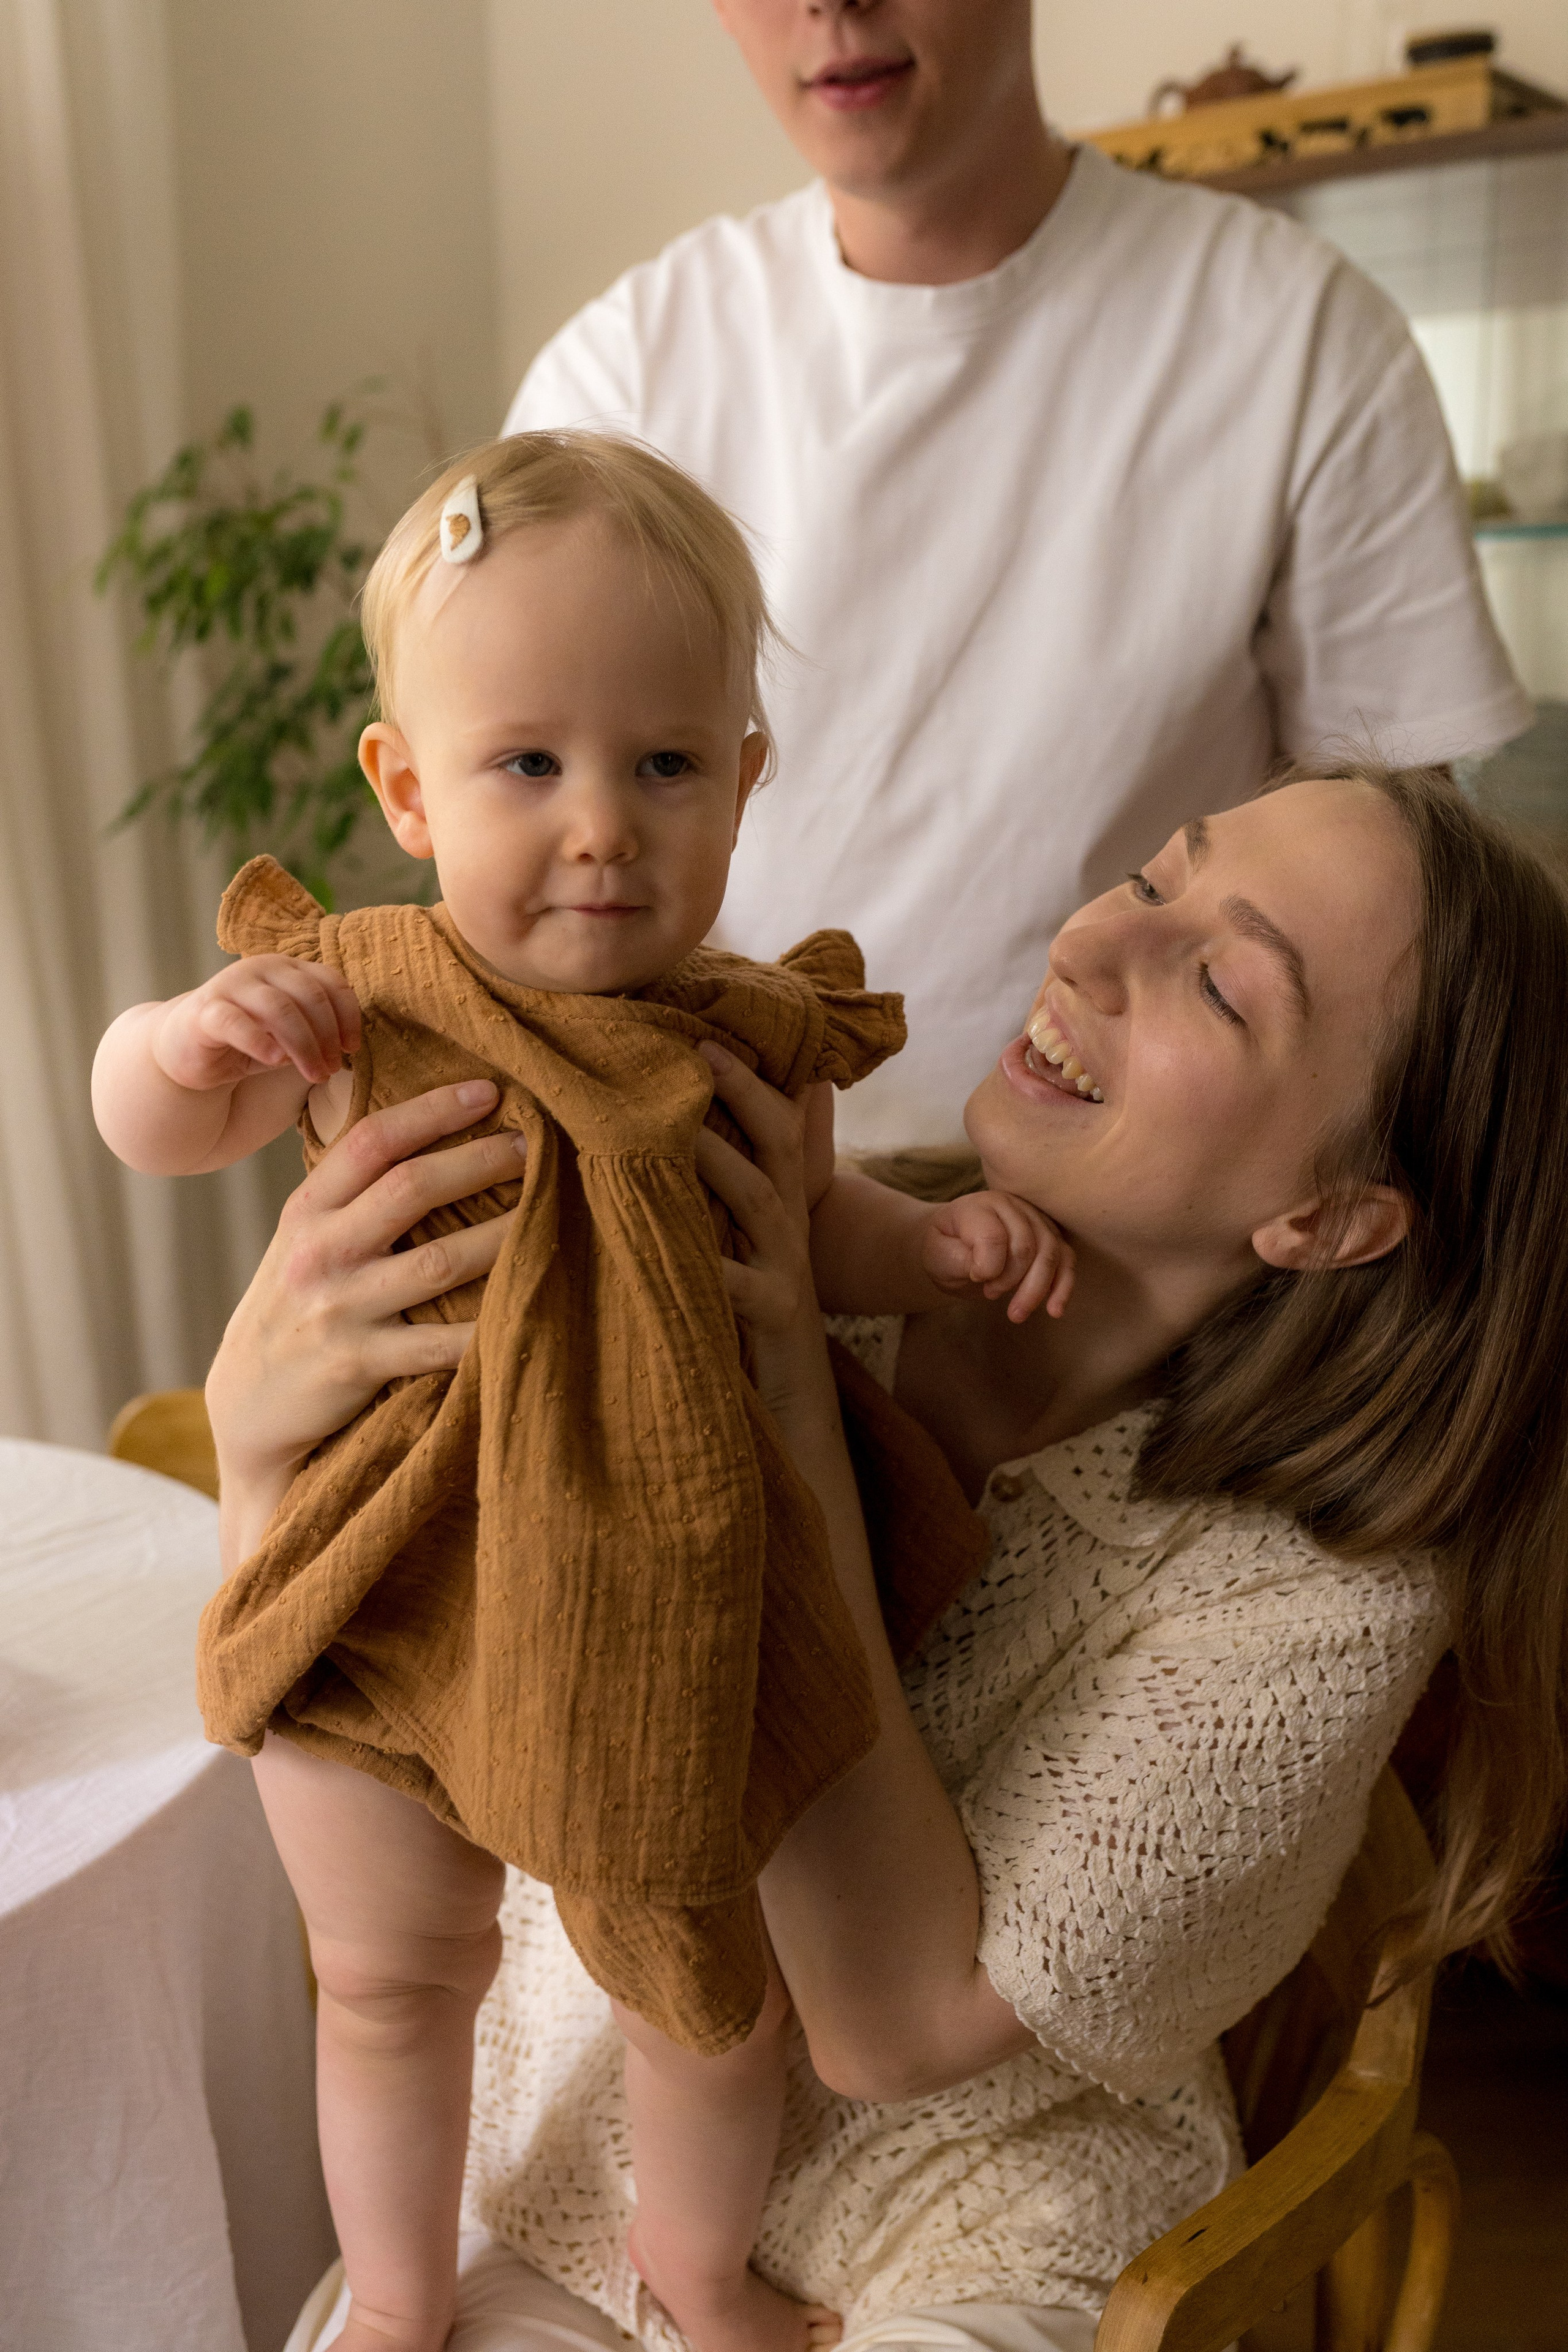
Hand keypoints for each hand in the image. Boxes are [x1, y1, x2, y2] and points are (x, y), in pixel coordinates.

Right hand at [154, 956, 361, 1090]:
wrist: (188, 1049)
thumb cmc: (248, 1040)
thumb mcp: (290, 1033)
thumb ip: (318, 1030)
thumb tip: (351, 1048)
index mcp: (287, 968)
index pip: (330, 981)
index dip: (348, 1016)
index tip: (351, 1049)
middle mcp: (261, 968)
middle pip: (309, 995)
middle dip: (328, 1036)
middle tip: (333, 1069)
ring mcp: (231, 985)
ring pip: (279, 1008)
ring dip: (304, 1045)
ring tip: (315, 1074)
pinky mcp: (205, 1010)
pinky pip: (236, 1022)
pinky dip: (261, 1042)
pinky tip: (276, 1061)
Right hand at [206, 1080, 524, 1551]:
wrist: (247, 1409)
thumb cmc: (294, 1310)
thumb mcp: (302, 1242)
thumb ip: (350, 1197)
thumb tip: (429, 1137)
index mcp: (306, 1211)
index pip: (371, 1140)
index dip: (432, 1110)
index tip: (489, 1090)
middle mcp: (318, 1252)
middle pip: (410, 1188)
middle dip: (480, 1160)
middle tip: (534, 1144)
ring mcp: (338, 1309)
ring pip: (439, 1261)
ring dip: (503, 1235)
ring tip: (549, 1213)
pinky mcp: (358, 1366)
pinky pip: (441, 1343)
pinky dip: (489, 1325)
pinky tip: (531, 1305)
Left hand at [694, 1046, 836, 1427]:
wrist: (793, 1412)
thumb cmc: (752, 1318)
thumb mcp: (741, 1242)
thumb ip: (733, 1188)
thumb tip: (708, 1130)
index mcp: (778, 1203)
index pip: (776, 1123)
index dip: (747, 1078)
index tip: (702, 1035)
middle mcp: (788, 1227)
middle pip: (778, 1144)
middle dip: (743, 1095)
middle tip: (695, 1052)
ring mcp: (786, 1271)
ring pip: (758, 1200)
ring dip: (718, 1160)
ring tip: (675, 1131)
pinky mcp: (774, 1319)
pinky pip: (738, 1285)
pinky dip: (705, 1265)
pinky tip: (666, 1249)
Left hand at [922, 1190, 1073, 1322]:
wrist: (955, 1247)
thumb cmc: (946, 1249)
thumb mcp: (938, 1255)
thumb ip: (959, 1259)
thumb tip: (989, 1270)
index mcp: (980, 1206)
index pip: (993, 1236)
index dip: (987, 1267)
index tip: (975, 1278)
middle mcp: (1013, 1206)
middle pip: (1027, 1246)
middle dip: (1011, 1281)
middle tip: (989, 1295)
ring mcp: (1036, 1220)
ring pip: (1051, 1254)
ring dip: (1037, 1290)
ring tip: (1016, 1314)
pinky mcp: (1051, 1238)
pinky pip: (1066, 1261)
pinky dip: (1062, 1288)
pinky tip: (1054, 1311)